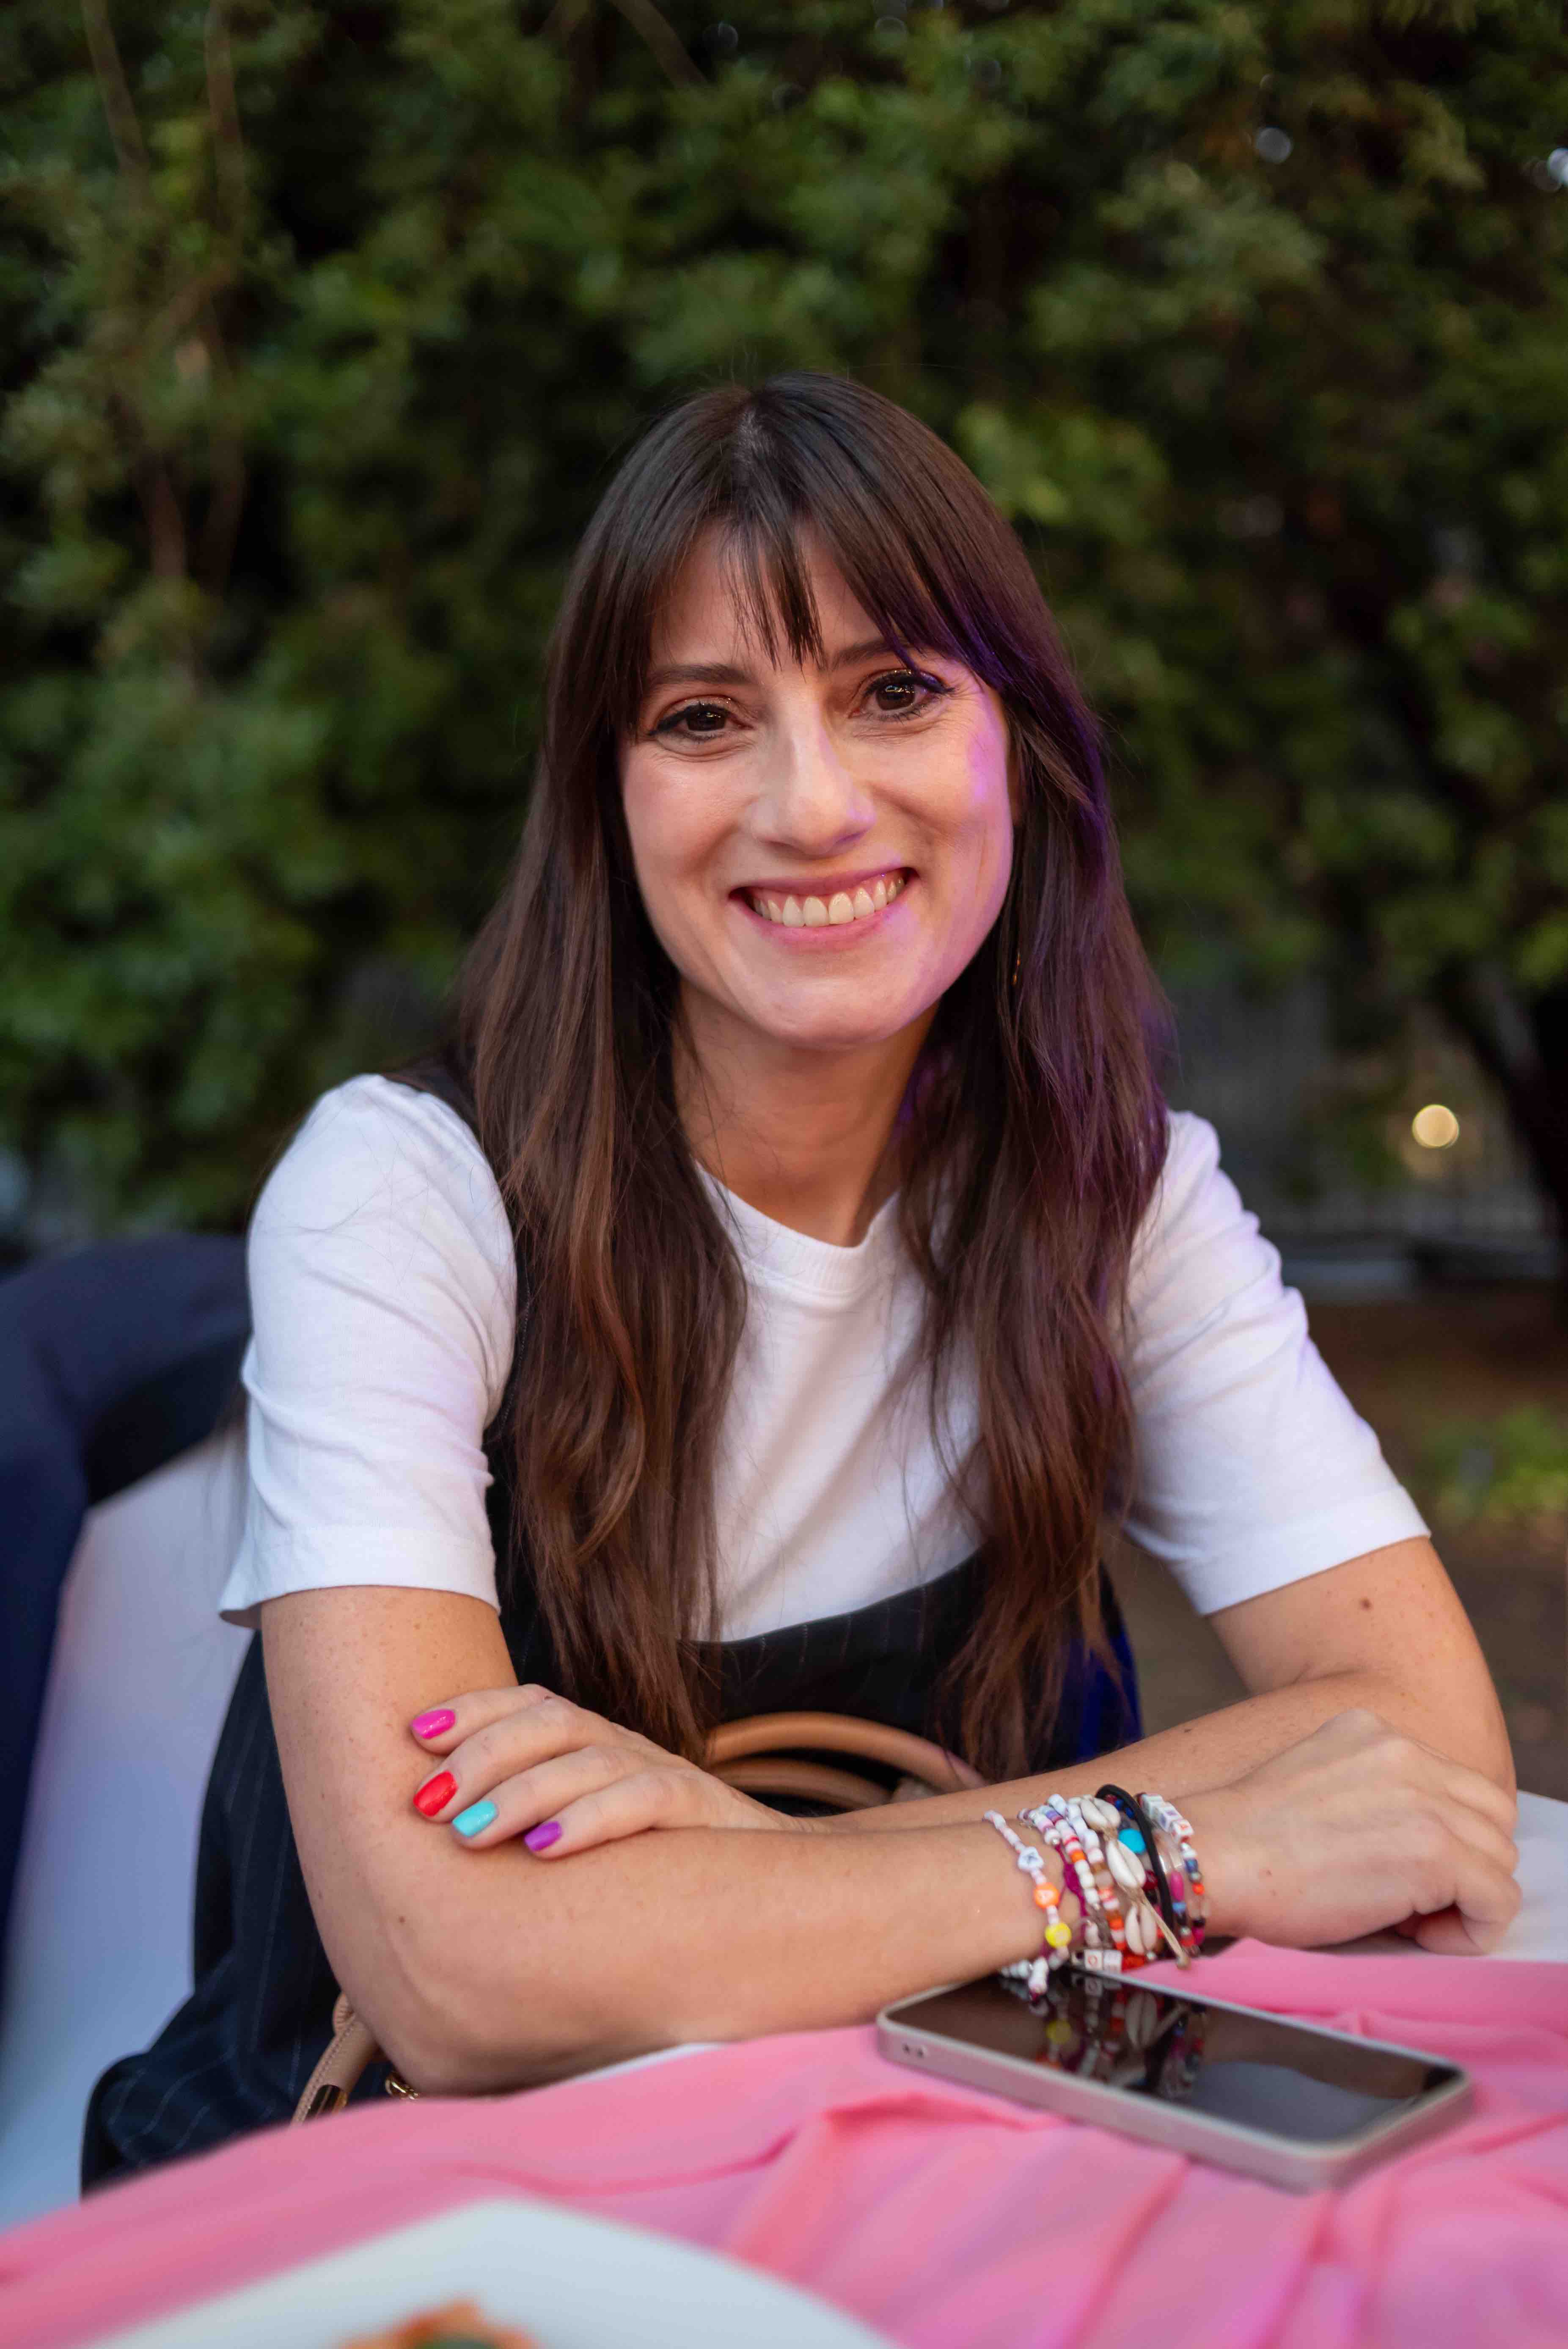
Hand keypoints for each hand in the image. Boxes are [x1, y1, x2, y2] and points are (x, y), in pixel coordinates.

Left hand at [406, 1684, 800, 1855]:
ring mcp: (665, 1773)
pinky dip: (590, 1819)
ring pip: (588, 1757)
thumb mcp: (587, 1838)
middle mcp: (626, 1748)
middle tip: (427, 1803)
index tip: (412, 1734)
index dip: (472, 1710)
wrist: (772, 1885)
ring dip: (521, 1792)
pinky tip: (545, 1849)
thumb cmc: (658, 1870)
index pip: (530, 1704)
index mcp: (596, 1745)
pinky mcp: (701, 1811)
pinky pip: (644, 1799)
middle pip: (549, 1722)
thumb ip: (532, 1828)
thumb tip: (444, 1845)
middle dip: (481, 1755)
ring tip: (467, 1833)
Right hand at [1186, 1708, 1519, 1955]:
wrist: (1212, 1858)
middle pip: (1490, 1816)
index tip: (1395, 1870)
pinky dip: (1471, 1929)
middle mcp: (1405, 1752)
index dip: (1441, 1836)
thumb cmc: (1247, 1844)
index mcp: (1372, 1731)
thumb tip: (1417, 1847)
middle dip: (1465, 1864)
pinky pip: (1497, 1899)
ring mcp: (1424, 1798)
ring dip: (1466, 1897)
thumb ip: (1371, 1795)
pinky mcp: (1435, 1850)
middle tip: (1412, 1901)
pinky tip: (1419, 1935)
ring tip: (1409, 1921)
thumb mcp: (1317, 1785)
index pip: (1454, 1786)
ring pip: (1499, 1858)